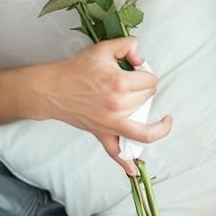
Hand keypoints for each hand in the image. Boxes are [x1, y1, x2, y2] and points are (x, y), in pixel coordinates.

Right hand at [34, 37, 172, 176]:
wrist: (52, 89)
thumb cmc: (76, 69)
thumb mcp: (103, 48)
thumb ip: (127, 45)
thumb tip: (140, 56)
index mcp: (119, 83)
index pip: (150, 81)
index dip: (147, 73)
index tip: (138, 70)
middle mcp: (118, 105)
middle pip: (148, 100)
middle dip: (147, 90)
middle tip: (136, 84)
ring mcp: (110, 123)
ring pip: (144, 131)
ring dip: (156, 127)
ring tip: (163, 122)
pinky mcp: (101, 134)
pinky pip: (117, 153)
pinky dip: (127, 164)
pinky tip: (136, 169)